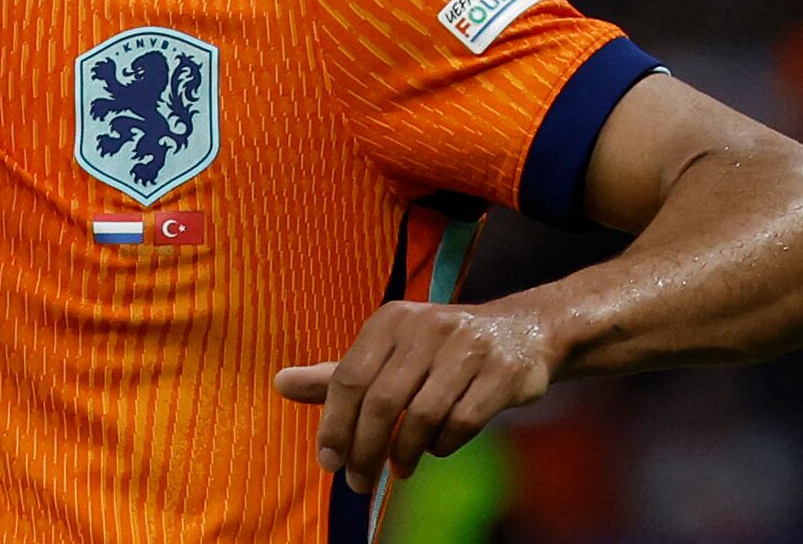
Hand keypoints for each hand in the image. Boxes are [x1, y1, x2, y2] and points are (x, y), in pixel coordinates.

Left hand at [274, 300, 556, 492]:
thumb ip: (337, 374)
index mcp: (390, 320)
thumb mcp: (387, 352)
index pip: (349, 378)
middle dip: (365, 449)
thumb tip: (279, 384)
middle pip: (382, 401)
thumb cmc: (439, 350)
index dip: (334, 425)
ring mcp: (467, 347)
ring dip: (404, 452)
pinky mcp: (502, 372)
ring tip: (399, 468)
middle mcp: (426, 326)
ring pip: (422, 416)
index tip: (329, 463)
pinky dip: (443, 446)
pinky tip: (435, 450)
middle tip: (359, 481)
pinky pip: (462, 422)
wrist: (523, 333)